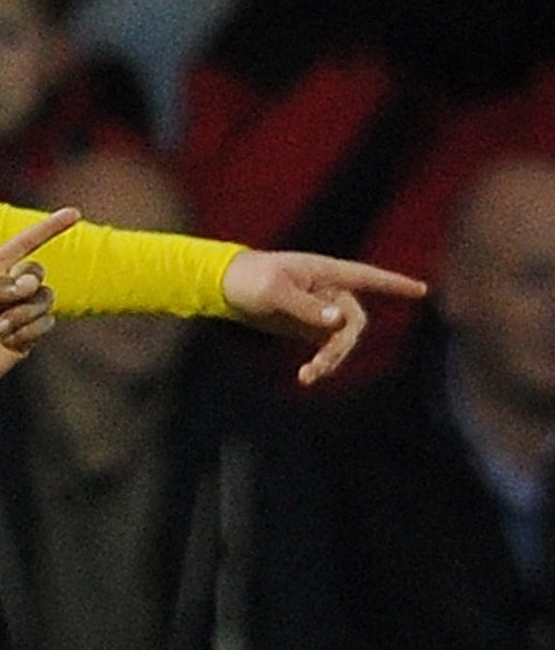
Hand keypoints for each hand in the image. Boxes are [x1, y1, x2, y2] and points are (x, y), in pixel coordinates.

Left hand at [0, 207, 77, 391]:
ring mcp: (19, 312)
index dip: (49, 228)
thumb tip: (30, 285)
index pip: (24, 243)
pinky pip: (46, 324)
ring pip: (46, 299)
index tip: (74, 213)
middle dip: (27, 285)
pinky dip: (28, 331)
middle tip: (8, 301)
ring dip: (24, 313)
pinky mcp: (26, 336)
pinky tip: (5, 341)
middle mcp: (8, 287)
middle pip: (38, 272)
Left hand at [220, 251, 427, 385]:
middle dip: (340, 346)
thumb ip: (307, 306)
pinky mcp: (309, 327)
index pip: (368, 277)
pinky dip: (320, 362)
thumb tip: (339, 321)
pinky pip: (326, 347)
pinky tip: (306, 377)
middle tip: (317, 366)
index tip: (423, 290)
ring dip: (330, 359)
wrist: (226, 287)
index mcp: (327, 272)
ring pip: (341, 339)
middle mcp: (331, 291)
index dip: (395, 284)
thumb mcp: (275, 292)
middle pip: (354, 322)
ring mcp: (322, 310)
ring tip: (306, 377)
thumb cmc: (251, 279)